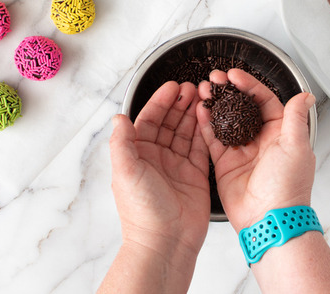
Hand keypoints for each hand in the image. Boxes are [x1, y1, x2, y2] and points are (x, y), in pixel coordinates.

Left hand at [109, 81, 209, 257]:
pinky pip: (202, 148)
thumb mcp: (125, 171)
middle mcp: (157, 158)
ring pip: (187, 132)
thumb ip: (121, 142)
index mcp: (138, 155)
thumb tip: (118, 117)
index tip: (173, 87)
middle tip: (192, 87)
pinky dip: (206, 131)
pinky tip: (211, 117)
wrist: (165, 242)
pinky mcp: (196, 176)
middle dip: (180, 104)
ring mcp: (177, 166)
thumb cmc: (142, 212)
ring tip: (203, 96)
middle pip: (170, 123)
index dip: (161, 102)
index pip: (149, 120)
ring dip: (193, 114)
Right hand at [197, 69, 315, 231]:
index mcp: (280, 133)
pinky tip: (198, 109)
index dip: (249, 86)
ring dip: (214, 103)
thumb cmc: (288, 186)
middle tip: (214, 78)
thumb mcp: (297, 146)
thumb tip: (306, 95)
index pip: (264, 101)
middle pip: (241, 107)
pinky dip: (204, 124)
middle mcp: (260, 140)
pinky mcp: (225, 164)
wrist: (269, 218)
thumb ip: (296, 118)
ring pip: (224, 120)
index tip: (235, 75)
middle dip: (228, 91)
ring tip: (203, 89)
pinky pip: (212, 139)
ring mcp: (241, 151)